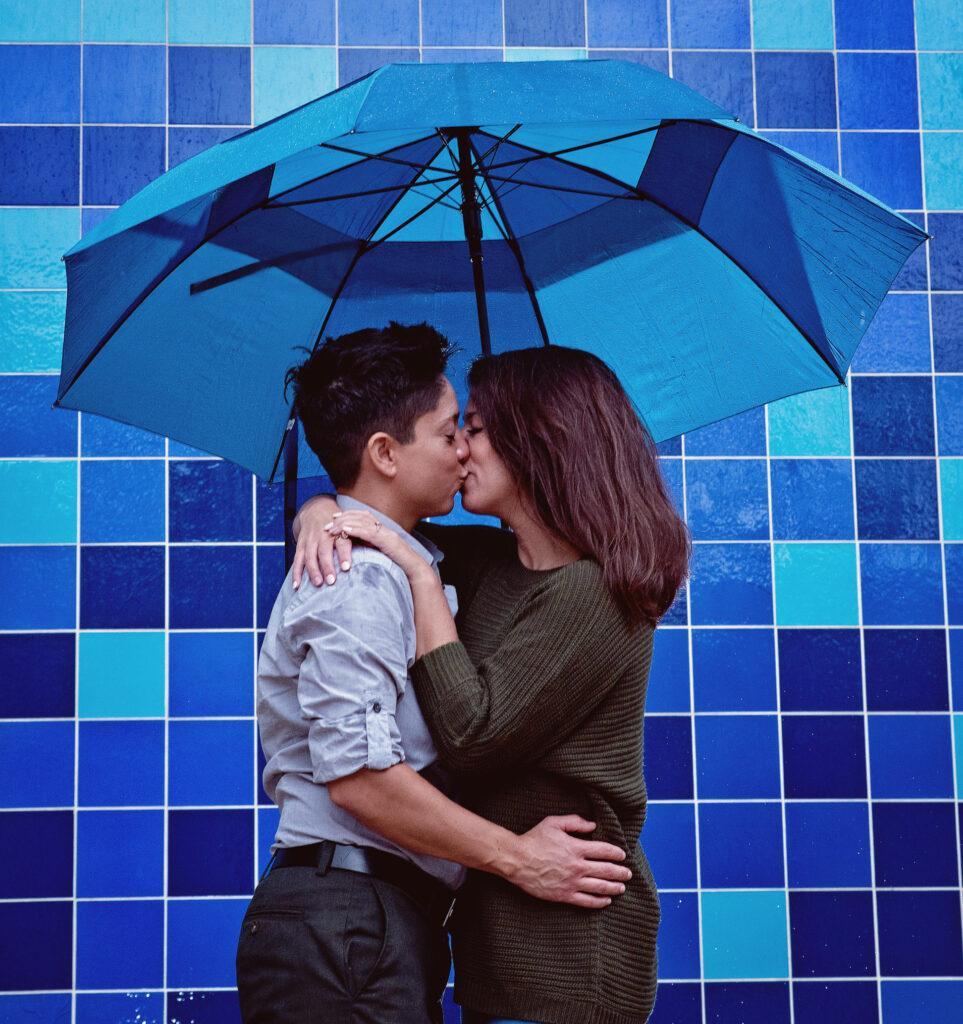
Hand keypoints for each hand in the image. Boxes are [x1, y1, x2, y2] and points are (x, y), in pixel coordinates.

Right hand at [293, 495, 352, 588]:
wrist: (315, 511)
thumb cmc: (338, 524)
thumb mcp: (348, 526)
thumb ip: (359, 538)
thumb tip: (375, 548)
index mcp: (337, 531)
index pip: (341, 542)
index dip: (343, 554)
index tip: (346, 567)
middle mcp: (322, 535)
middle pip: (323, 551)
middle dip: (327, 566)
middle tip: (332, 581)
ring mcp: (310, 540)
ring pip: (309, 556)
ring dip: (312, 570)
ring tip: (318, 584)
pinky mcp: (300, 545)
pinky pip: (297, 560)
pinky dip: (296, 573)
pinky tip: (297, 585)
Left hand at [323, 510, 430, 580]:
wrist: (416, 572)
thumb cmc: (400, 566)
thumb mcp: (381, 554)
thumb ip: (371, 548)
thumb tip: (355, 548)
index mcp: (383, 530)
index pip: (363, 516)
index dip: (348, 515)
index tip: (334, 518)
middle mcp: (385, 528)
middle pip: (361, 516)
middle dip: (342, 518)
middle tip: (328, 524)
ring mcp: (387, 533)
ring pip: (363, 522)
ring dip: (345, 524)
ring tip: (331, 529)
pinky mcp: (388, 541)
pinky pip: (369, 533)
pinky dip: (355, 530)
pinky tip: (344, 531)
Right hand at [508, 816, 632, 908]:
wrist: (517, 860)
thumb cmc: (534, 839)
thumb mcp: (553, 823)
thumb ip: (575, 822)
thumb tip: (593, 825)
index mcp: (576, 848)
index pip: (603, 851)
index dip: (616, 853)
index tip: (622, 855)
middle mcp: (577, 866)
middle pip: (606, 870)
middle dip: (620, 872)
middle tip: (628, 873)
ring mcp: (571, 882)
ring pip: (599, 887)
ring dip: (613, 887)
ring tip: (622, 888)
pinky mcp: (564, 895)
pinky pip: (586, 901)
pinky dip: (599, 901)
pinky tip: (606, 900)